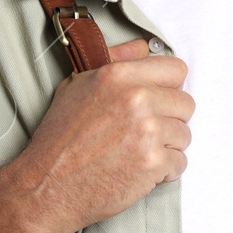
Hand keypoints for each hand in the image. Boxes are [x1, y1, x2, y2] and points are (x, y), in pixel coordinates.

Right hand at [11, 38, 192, 232]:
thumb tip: (142, 47)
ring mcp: (147, 131)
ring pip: (185, 134)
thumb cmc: (59, 138)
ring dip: (167, 146)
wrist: (47, 186)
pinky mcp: (153, 163)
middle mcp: (136, 98)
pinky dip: (164, 171)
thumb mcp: (77, 86)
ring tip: (137, 152)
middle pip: (185, 103)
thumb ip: (115, 60)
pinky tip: (139, 170)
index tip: (157, 101)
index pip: (176, 69)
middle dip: (169, 119)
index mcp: (118, 76)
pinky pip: (180, 163)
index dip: (168, 87)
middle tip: (143, 132)